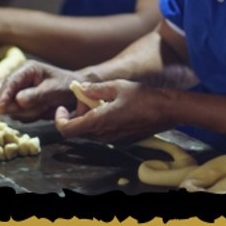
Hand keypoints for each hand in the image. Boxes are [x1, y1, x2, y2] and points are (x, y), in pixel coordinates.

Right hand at [0, 61, 78, 121]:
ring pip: (6, 106)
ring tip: (43, 108)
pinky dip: (26, 116)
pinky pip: (14, 114)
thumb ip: (37, 95)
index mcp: (26, 69)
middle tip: (29, 111)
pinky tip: (41, 111)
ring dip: (22, 112)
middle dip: (9, 105)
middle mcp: (18, 78)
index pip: (7, 82)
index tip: (0, 110)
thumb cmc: (67, 87)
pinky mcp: (19, 103)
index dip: (2, 96)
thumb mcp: (54, 89)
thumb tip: (18, 100)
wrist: (76, 94)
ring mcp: (17, 91)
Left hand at [54, 79, 175, 143]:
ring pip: (91, 131)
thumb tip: (80, 88)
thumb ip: (95, 89)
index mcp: (99, 121)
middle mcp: (104, 134)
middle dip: (78, 113)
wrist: (166, 110)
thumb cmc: (143, 97)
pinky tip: (113, 108)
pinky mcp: (122, 140)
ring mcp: (113, 139)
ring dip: (90, 117)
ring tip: (103, 100)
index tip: (61, 109)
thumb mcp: (116, 86)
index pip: (67, 130)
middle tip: (87, 97)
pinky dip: (102, 121)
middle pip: (79, 129)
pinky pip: (104, 132)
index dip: (59, 120)